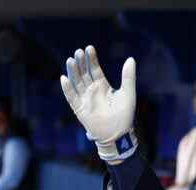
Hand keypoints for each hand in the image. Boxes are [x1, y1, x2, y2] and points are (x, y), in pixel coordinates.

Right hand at [60, 45, 137, 161]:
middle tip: (78, 51)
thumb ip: (128, 77)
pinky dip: (67, 88)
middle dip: (81, 62)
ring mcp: (85, 99)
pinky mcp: (79, 109)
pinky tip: (64, 78)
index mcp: (103, 86)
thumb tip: (131, 59)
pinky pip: (71, 97)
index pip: (94, 69)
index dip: (91, 59)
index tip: (89, 48)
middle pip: (84, 73)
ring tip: (71, 60)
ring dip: (73, 71)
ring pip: (76, 82)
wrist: (119, 134)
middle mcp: (92, 90)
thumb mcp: (128, 94)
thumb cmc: (125, 115)